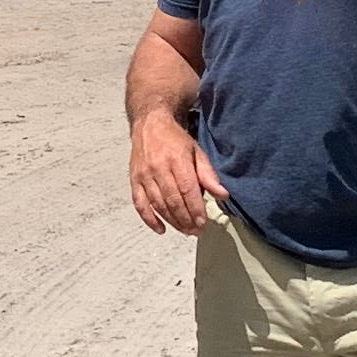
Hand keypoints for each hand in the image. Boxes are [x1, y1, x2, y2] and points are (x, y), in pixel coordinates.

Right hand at [129, 110, 228, 233]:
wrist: (150, 124)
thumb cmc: (175, 140)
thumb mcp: (197, 152)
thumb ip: (209, 175)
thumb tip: (223, 195)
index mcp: (177, 160)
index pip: (187, 190)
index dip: (195, 209)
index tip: (203, 223)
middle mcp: (158, 168)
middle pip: (173, 200)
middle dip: (186, 220)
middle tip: (196, 231)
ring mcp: (144, 175)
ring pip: (158, 205)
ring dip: (172, 221)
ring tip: (185, 231)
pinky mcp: (134, 180)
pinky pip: (140, 204)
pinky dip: (149, 219)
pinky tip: (161, 229)